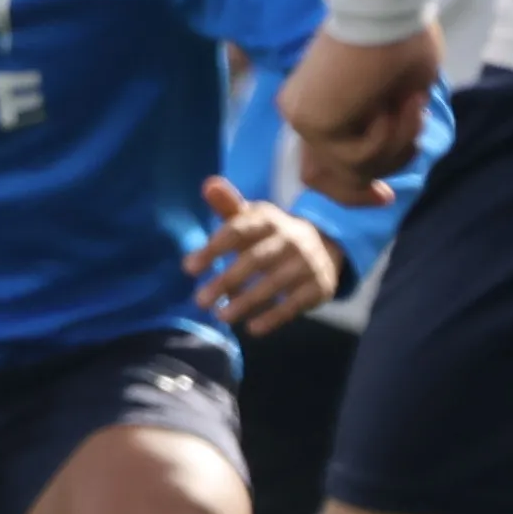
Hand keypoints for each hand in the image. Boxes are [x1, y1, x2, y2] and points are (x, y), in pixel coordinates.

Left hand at [189, 178, 346, 336]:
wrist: (324, 245)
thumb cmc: (271, 234)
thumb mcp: (252, 218)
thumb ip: (228, 205)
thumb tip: (209, 184)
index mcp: (269, 219)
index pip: (238, 231)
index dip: (213, 248)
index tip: (188, 268)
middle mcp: (291, 238)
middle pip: (255, 259)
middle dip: (226, 280)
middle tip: (199, 300)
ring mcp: (308, 263)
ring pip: (274, 283)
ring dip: (246, 301)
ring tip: (221, 316)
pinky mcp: (319, 286)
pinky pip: (295, 303)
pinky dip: (274, 317)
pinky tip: (252, 329)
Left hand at [280, 26, 442, 208]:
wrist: (389, 8)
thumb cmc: (401, 39)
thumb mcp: (396, 98)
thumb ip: (385, 132)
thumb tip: (390, 163)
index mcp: (317, 105)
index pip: (319, 168)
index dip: (353, 190)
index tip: (387, 196)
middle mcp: (301, 114)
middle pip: (326, 180)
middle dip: (373, 181)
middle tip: (400, 174)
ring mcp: (303, 118)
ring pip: (356, 170)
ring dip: (398, 143)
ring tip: (411, 105)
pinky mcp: (312, 121)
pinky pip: (359, 158)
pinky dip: (390, 135)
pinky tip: (395, 102)